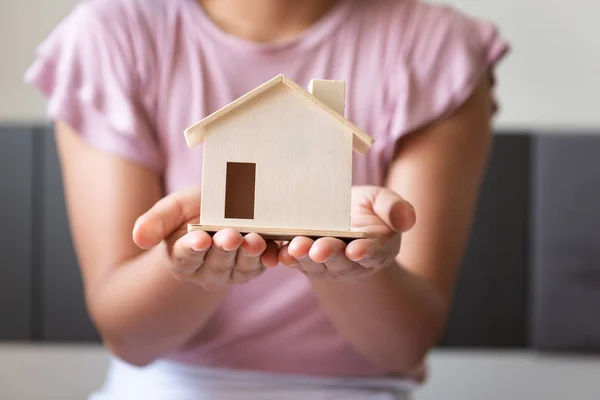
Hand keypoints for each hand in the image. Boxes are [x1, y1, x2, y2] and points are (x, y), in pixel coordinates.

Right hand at [131, 186, 279, 290]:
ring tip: (252, 240)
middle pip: (216, 263)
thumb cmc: (192, 210)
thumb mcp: (172, 208)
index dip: (192, 249)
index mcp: (181, 258)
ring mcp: (232, 271)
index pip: (184, 257)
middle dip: (224, 250)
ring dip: (248, 256)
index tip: (199, 239)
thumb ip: (154, 222)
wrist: (221, 209)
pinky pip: (263, 266)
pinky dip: (269, 259)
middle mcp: (206, 271)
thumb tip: (138, 238)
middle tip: (230, 237)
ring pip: (240, 268)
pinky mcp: (254, 267)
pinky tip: (275, 252)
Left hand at [278, 186, 415, 279]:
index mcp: (375, 248)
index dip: (365, 252)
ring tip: (295, 248)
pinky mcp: (304, 258)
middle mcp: (350, 260)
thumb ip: (396, 209)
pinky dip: (287, 258)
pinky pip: (295, 261)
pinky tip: (279, 253)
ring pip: (314, 262)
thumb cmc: (368, 210)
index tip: (357, 251)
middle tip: (318, 250)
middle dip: (328, 254)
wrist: (343, 216)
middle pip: (339, 259)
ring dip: (303, 257)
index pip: (371, 252)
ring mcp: (325, 262)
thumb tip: (407, 220)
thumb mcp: (384, 202)